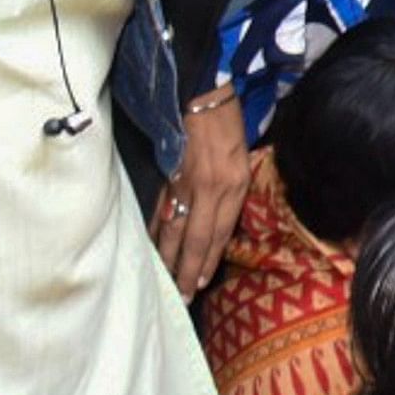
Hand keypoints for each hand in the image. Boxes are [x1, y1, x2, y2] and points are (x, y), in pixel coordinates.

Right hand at [153, 90, 255, 296]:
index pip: (219, 234)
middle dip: (186, 270)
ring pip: (173, 230)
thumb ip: (234, 194)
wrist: (202, 98)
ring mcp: (184, 186)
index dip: (208, 261)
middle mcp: (209, 190)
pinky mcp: (166, 178)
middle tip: (180, 297)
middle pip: (195, 240)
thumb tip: (220, 225)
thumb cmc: (229, 128)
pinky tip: (151, 250)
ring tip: (164, 281)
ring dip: (168, 259)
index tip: (200, 284)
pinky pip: (158, 212)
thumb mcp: (244, 162)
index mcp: (232, 186)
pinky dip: (154, 234)